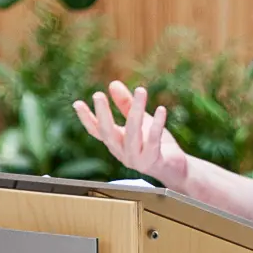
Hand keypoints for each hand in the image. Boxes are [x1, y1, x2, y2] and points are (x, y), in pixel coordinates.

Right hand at [73, 80, 190, 188]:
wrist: (175, 169)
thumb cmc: (154, 144)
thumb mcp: (140, 121)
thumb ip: (126, 104)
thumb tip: (113, 84)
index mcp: (116, 143)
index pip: (97, 131)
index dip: (86, 118)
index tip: (77, 103)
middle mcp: (122, 153)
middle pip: (108, 134)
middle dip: (103, 114)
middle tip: (98, 95)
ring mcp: (136, 159)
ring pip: (133, 134)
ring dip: (136, 111)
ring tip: (140, 90)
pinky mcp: (153, 161)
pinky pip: (153, 141)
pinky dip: (157, 125)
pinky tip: (161, 110)